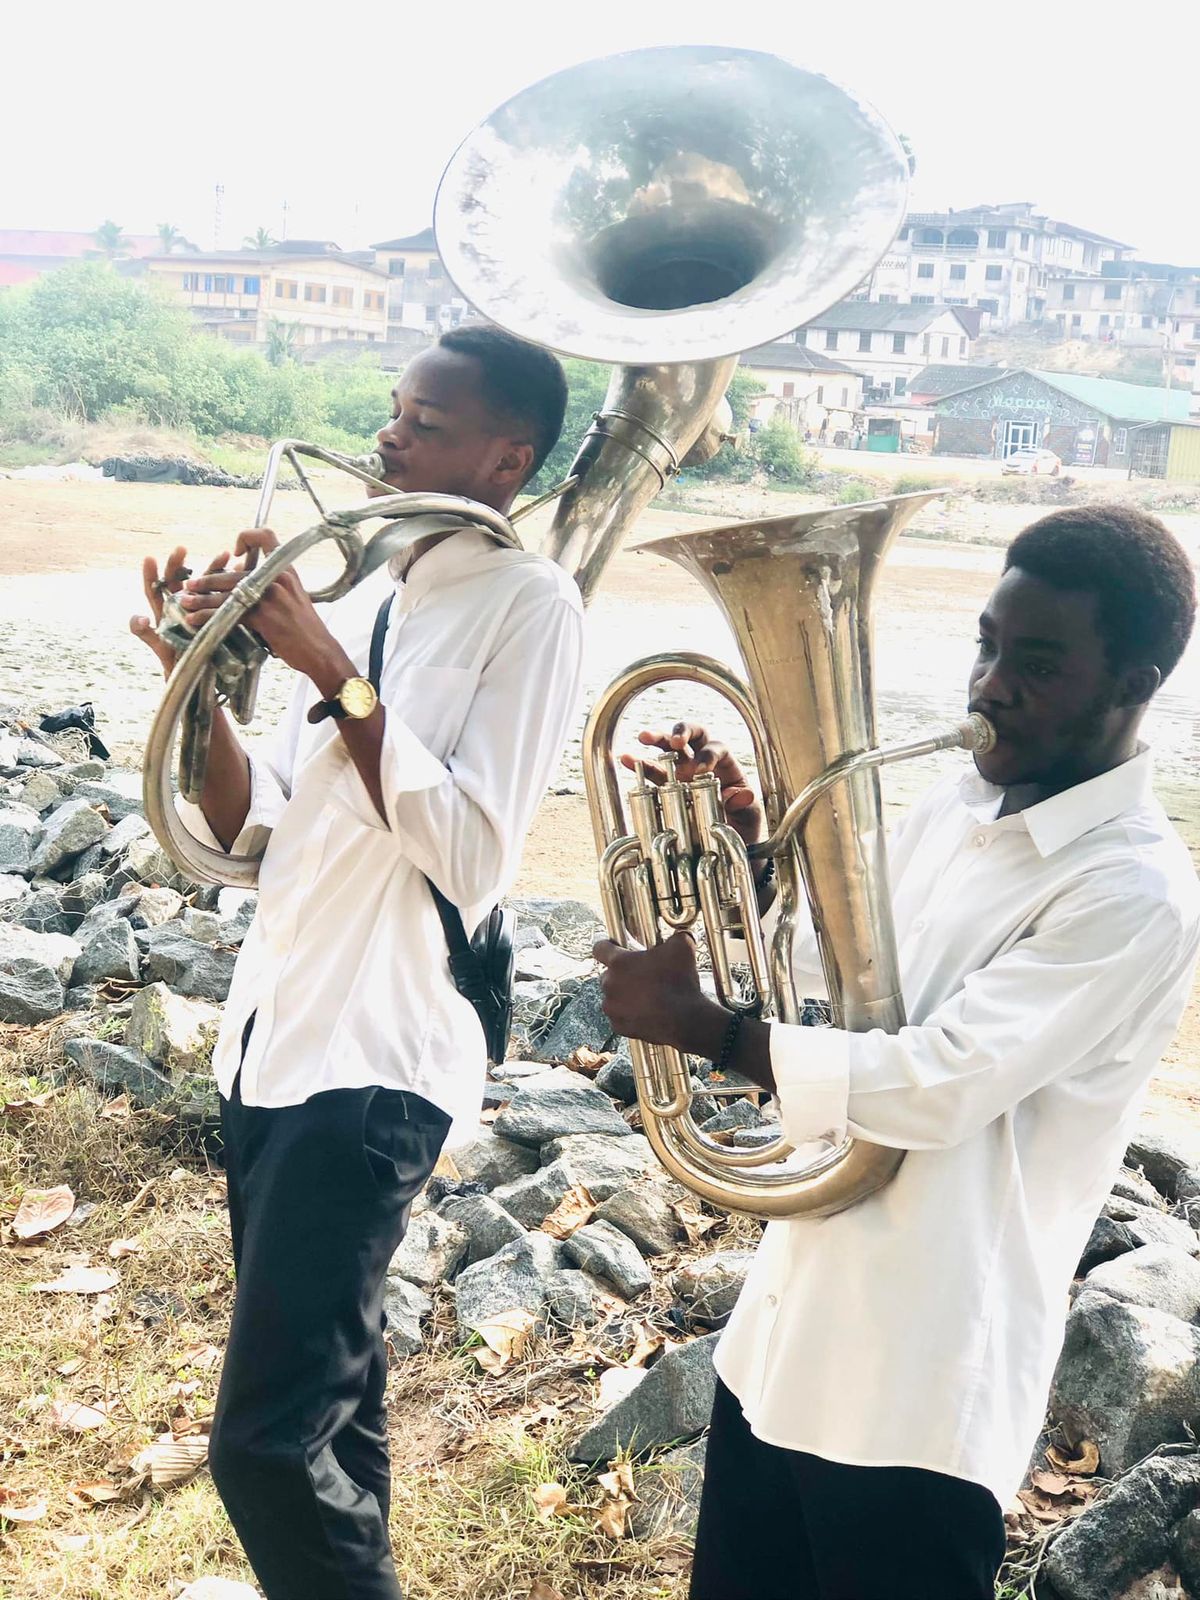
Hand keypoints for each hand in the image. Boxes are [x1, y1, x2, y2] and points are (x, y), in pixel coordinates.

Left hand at [130, 544, 231, 677]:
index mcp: (165, 615)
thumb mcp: (162, 650)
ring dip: (212, 568)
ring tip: (224, 555)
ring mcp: (200, 609)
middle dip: (178, 564)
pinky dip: (229, 583)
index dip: (150, 575)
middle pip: (177, 581)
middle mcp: (181, 608)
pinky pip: (221, 596)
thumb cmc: (178, 666)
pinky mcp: (217, 614)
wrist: (200, 682)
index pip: (154, 590)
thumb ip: (147, 634)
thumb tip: (141, 618)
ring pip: (203, 584)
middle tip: (181, 549)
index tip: (149, 559)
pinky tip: (240, 572)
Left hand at [177, 530, 347, 685]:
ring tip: (185, 602)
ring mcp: (271, 597)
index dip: (246, 537)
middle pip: (234, 571)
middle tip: (190, 585)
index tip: (233, 553)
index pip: (265, 536)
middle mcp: (278, 577)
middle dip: (208, 579)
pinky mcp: (263, 617)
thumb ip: (270, 583)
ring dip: (202, 598)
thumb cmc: (305, 627)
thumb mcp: (293, 595)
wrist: (320, 651)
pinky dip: (207, 617)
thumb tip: (242, 572)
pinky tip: (195, 622)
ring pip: (227, 593)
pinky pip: (228, 613)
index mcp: (286, 568)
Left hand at [593, 932, 720, 1052]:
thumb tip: (680, 935)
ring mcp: (612, 1007)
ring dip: (625, 995)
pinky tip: (646, 1012)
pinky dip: (630, 1015)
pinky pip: (620, 1017)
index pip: (600, 948)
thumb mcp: (682, 947)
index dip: (607, 945)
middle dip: (622, 975)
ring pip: (613, 997)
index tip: (614, 947)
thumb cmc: (679, 981)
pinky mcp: (618, 1026)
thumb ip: (676, 936)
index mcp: (619, 963)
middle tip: (642, 976)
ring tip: (646, 996)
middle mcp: (609, 984)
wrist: (684, 1019)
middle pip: (608, 975)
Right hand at [621, 721, 763, 851]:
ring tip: (643, 737)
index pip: (717, 749)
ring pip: (668, 748)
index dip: (709, 756)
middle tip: (676, 741)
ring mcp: (683, 771)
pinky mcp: (666, 786)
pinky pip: (651, 772)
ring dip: (656, 739)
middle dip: (683, 732)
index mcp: (726, 764)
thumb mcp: (749, 816)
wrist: (726, 842)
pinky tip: (625, 759)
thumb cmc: (742, 823)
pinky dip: (637, 764)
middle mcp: (703, 761)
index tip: (700, 770)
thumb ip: (744, 805)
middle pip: (693, 735)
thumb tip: (740, 795)